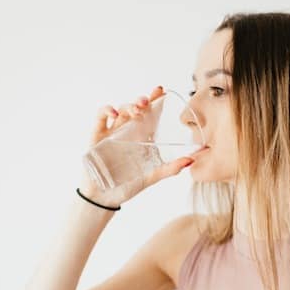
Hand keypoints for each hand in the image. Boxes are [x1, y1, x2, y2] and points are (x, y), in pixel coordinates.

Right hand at [80, 86, 195, 206]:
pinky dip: (106, 111)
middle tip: (148, 101)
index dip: (155, 100)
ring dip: (128, 106)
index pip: (150, 114)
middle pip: (135, 108)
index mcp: (142, 137)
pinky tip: (114, 115)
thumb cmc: (128, 185)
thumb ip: (170, 168)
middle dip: (143, 101)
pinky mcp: (97, 136)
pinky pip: (100, 118)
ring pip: (120, 110)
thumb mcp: (152, 176)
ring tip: (136, 109)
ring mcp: (112, 132)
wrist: (105, 198)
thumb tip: (192, 161)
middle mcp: (128, 131)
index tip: (162, 91)